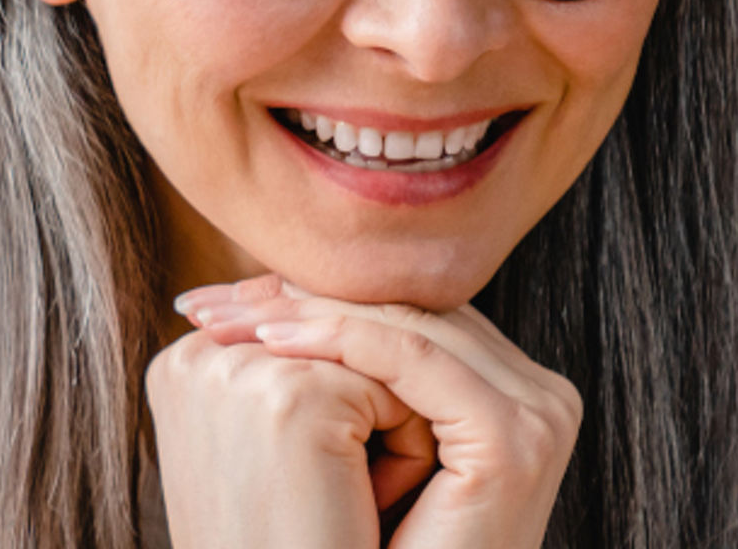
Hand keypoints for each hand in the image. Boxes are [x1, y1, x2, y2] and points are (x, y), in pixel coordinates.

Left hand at [170, 275, 581, 548]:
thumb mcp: (340, 449)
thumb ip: (339, 371)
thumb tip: (259, 289)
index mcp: (505, 390)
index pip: (397, 316)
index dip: (305, 300)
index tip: (212, 299)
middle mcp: (536, 394)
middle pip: (400, 313)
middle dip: (293, 300)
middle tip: (201, 303)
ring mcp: (536, 413)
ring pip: (403, 326)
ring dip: (303, 313)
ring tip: (219, 321)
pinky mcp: (514, 438)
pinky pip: (413, 359)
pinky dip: (338, 340)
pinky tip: (270, 342)